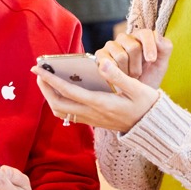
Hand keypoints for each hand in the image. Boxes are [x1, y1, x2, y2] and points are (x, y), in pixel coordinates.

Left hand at [32, 55, 161, 133]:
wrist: (151, 128)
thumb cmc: (146, 105)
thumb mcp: (137, 88)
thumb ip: (118, 75)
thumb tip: (102, 61)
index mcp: (101, 103)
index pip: (68, 91)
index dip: (50, 80)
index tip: (38, 69)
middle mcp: (93, 113)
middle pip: (58, 104)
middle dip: (45, 89)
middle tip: (39, 73)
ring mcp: (92, 119)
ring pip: (62, 111)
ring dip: (50, 97)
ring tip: (46, 81)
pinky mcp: (93, 122)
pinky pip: (69, 114)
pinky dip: (60, 102)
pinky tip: (61, 91)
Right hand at [94, 29, 172, 88]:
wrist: (136, 95)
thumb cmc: (149, 77)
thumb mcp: (161, 65)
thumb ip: (165, 48)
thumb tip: (157, 36)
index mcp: (141, 37)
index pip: (146, 33)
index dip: (149, 47)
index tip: (151, 60)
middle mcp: (125, 38)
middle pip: (133, 47)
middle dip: (138, 65)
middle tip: (138, 74)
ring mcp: (112, 46)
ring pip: (121, 56)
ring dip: (127, 71)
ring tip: (128, 76)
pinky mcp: (101, 55)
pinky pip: (107, 61)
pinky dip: (115, 72)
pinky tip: (117, 75)